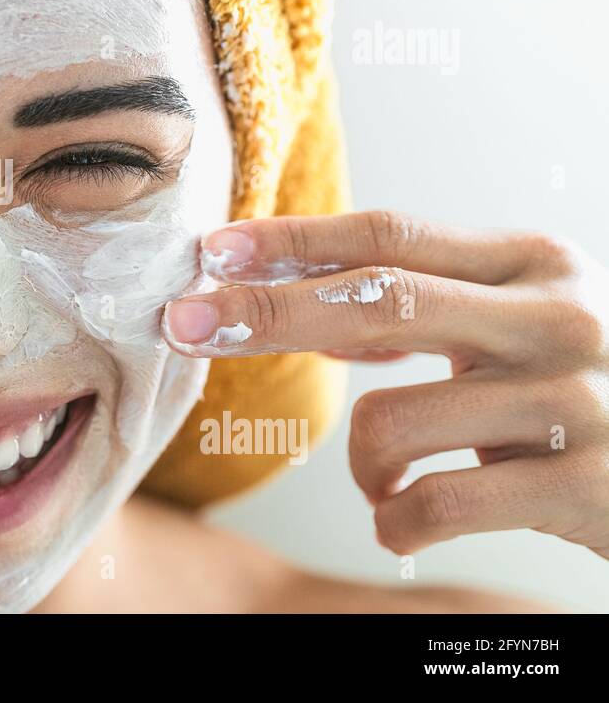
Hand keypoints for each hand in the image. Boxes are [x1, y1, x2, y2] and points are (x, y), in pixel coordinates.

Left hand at [162, 209, 608, 558]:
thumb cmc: (571, 393)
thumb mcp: (507, 325)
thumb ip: (416, 303)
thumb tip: (289, 292)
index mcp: (533, 262)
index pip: (391, 234)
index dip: (292, 240)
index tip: (211, 250)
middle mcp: (558, 317)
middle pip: (379, 299)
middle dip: (265, 312)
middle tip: (183, 323)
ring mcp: (576, 403)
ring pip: (392, 419)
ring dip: (359, 461)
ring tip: (386, 476)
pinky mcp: (583, 488)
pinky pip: (432, 504)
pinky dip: (392, 517)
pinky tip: (407, 515)